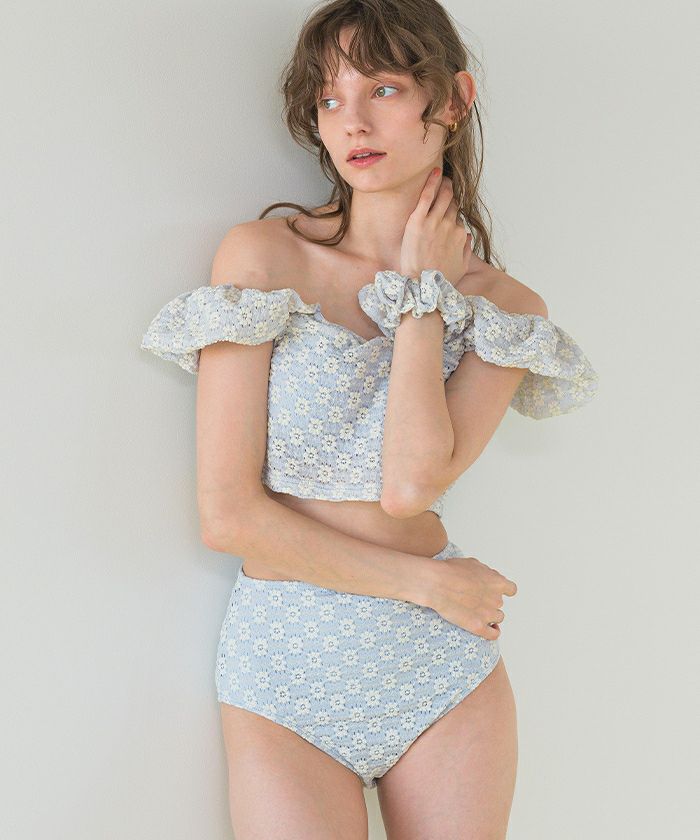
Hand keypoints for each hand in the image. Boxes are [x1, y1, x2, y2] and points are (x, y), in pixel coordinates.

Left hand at [399, 168, 472, 285]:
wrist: (421, 285)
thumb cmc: (439, 280)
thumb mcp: (460, 268)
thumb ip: (466, 250)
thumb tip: (466, 236)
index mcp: (459, 236)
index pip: (457, 219)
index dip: (452, 217)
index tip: (447, 215)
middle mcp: (450, 226)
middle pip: (451, 205)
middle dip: (450, 196)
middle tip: (447, 186)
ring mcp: (434, 222)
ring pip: (443, 196)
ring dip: (444, 185)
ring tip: (443, 178)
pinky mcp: (418, 221)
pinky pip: (427, 196)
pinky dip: (431, 182)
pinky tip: (434, 172)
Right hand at [425, 554, 517, 639]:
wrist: (437, 583)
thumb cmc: (450, 571)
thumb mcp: (472, 563)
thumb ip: (485, 572)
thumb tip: (487, 577)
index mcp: (497, 582)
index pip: (511, 589)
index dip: (503, 591)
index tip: (494, 591)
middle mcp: (496, 599)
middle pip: (499, 603)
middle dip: (489, 602)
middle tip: (474, 599)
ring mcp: (488, 614)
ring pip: (498, 618)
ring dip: (489, 616)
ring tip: (474, 612)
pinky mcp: (478, 627)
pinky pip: (493, 634)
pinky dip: (492, 632)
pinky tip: (486, 629)